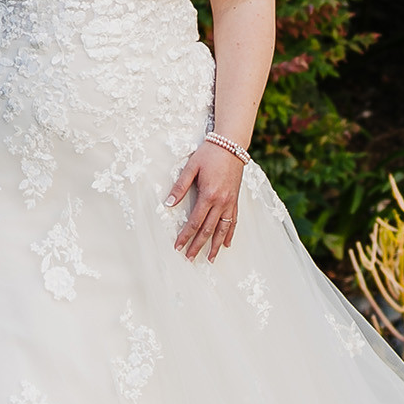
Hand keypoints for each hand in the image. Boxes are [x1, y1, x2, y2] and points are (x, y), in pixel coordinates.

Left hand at [165, 139, 244, 260]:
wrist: (232, 144)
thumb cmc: (209, 153)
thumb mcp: (191, 167)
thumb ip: (180, 186)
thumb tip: (168, 203)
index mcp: (209, 195)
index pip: (195, 222)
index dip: (186, 235)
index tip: (178, 247)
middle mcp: (221, 202)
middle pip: (209, 230)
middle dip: (198, 245)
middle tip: (190, 258)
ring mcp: (230, 202)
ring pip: (223, 229)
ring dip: (216, 245)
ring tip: (210, 258)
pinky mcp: (235, 199)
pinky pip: (233, 220)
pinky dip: (230, 233)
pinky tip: (227, 243)